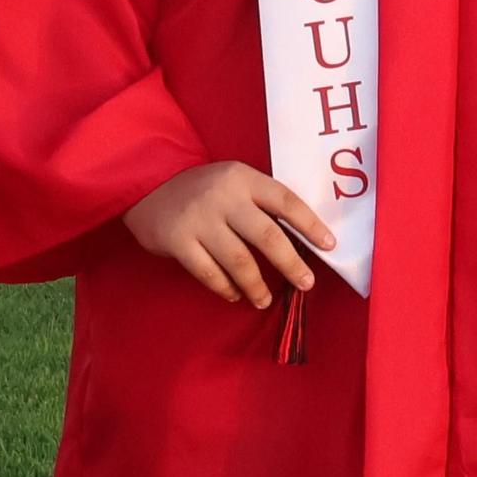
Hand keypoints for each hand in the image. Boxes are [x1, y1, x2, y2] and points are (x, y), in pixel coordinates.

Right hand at [123, 160, 334, 308]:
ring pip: (239, 260)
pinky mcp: (178, 240)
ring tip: (264, 299)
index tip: (330, 245)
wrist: (147, 182)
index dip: (310, 224)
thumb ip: (258, 202)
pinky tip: (235, 294)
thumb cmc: (200, 189)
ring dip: (257, 285)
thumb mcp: (231, 182)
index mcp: (242, 177)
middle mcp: (223, 196)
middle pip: (266, 235)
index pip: (284, 200)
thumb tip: (299, 241)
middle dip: (291, 263)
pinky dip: (226, 288)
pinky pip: (210, 273)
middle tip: (306, 283)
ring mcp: (199, 219)